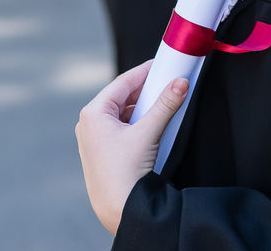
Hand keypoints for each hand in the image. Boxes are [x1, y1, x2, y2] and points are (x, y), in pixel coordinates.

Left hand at [76, 61, 188, 235]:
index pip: (123, 82)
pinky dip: (138, 119)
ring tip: (164, 101)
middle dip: (146, 89)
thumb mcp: (149, 132)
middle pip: (122, 96)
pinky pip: (121, 126)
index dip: (145, 71)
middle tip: (168, 81)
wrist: (118, 207)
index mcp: (93, 113)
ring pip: (123, 111)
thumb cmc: (125, 171)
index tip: (164, 62)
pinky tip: (154, 122)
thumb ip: (166, 104)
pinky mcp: (102, 150)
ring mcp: (94, 138)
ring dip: (143, 105)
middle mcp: (89, 123)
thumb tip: (181, 82)